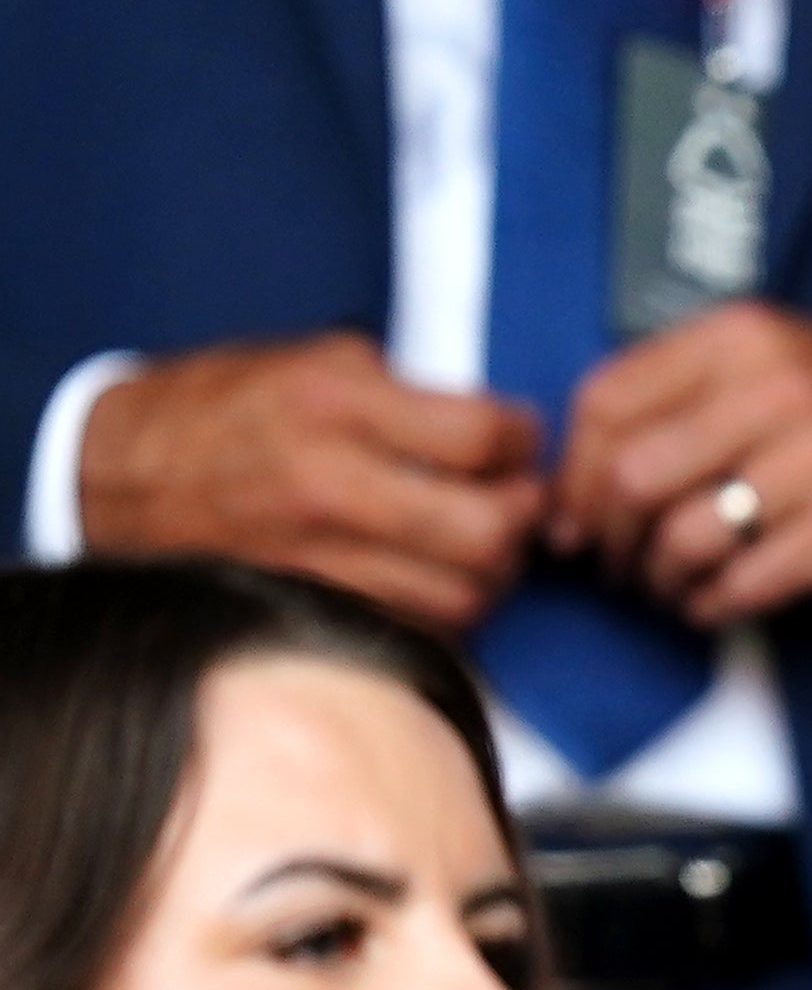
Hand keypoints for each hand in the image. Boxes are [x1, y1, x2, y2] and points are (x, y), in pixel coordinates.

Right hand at [77, 333, 542, 629]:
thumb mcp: (312, 360)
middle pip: (487, 530)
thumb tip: (500, 427)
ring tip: (483, 546)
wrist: (110, 475)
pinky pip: (411, 628)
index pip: (483, 436)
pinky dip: (442, 610)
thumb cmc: (219, 408)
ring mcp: (313, 557)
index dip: (524, 440)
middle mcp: (326, 485)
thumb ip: (408, 391)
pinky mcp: (303, 606)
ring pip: (460, 597)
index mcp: (334, 405)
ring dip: (492, 575)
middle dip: (523, 517)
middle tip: (520, 501)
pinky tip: (435, 578)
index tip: (521, 441)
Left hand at [548, 301, 811, 626]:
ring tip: (672, 587)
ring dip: (661, 581)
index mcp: (740, 336)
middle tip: (622, 565)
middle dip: (613, 540)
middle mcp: (777, 384)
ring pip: (684, 537)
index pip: (607, 401)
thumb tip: (576, 488)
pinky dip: (715, 605)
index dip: (575, 474)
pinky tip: (718, 601)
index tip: (574, 518)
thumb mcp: (763, 361)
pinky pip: (747, 580)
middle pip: (635, 477)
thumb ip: (677, 399)